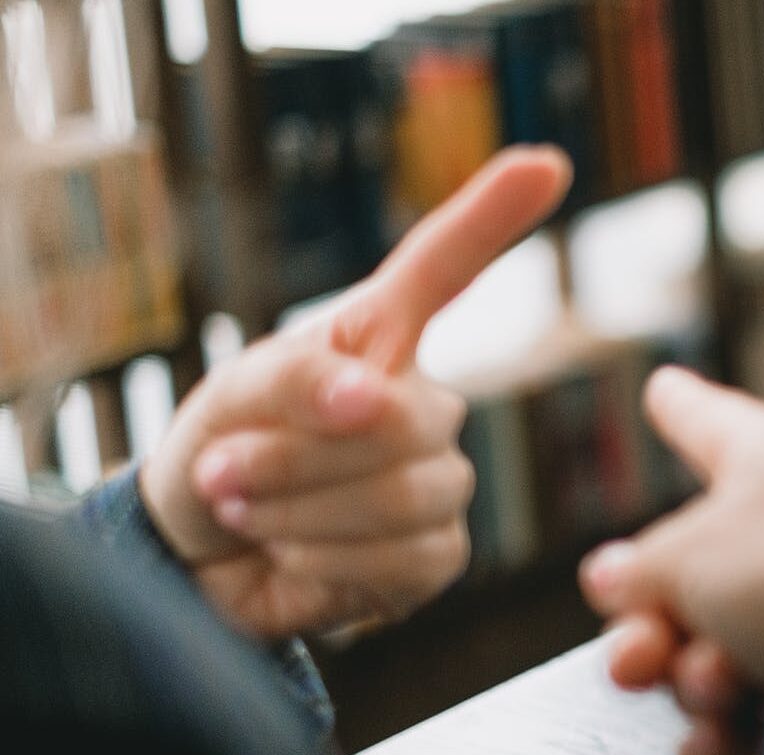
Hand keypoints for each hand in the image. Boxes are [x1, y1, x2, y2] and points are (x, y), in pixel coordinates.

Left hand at [140, 146, 571, 638]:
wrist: (198, 558)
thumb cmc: (221, 453)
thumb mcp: (233, 395)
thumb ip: (297, 379)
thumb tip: (370, 397)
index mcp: (378, 342)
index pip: (443, 270)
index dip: (492, 217)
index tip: (546, 164)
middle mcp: (423, 405)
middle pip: (408, 419)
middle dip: (301, 456)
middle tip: (225, 471)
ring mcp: (438, 482)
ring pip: (406, 494)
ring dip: (299, 511)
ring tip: (246, 512)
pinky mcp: (436, 556)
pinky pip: (401, 557)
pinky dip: (324, 562)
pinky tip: (293, 553)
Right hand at [580, 367, 763, 754]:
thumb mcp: (686, 553)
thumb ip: (638, 567)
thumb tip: (618, 581)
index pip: (713, 423)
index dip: (681, 408)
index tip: (667, 389)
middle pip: (688, 580)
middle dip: (648, 629)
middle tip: (638, 652)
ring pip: (708, 660)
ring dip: (693, 685)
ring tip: (717, 685)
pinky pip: (744, 725)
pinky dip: (728, 739)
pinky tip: (726, 740)